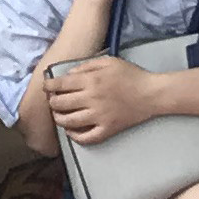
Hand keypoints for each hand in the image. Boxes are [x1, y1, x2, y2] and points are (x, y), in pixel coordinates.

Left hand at [42, 56, 158, 146]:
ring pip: (68, 122)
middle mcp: (92, 99)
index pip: (60, 85)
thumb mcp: (108, 61)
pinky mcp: (107, 129)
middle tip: (52, 101)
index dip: (48, 86)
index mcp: (91, 80)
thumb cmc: (131, 75)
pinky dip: (74, 136)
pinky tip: (71, 131)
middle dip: (51, 102)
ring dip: (58, 119)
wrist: (151, 94)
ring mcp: (99, 116)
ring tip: (58, 115)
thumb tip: (68, 74)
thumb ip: (86, 65)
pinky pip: (86, 137)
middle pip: (60, 104)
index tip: (46, 87)